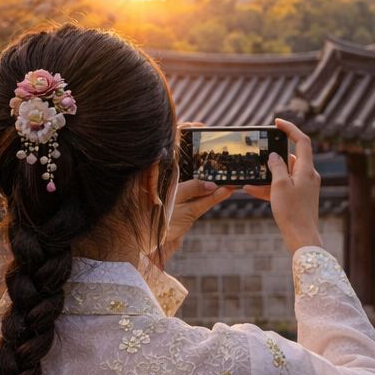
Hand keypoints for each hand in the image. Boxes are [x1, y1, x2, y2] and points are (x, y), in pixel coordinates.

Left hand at [158, 123, 233, 261]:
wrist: (143, 247)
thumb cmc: (150, 221)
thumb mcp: (171, 202)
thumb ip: (191, 190)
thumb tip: (213, 184)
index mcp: (160, 176)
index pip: (171, 150)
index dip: (183, 135)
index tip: (197, 127)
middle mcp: (171, 184)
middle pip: (189, 163)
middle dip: (204, 153)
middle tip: (216, 142)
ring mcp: (181, 197)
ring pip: (201, 181)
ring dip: (215, 174)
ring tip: (228, 164)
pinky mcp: (190, 212)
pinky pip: (207, 200)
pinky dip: (219, 195)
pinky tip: (230, 187)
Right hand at [244, 118, 322, 253]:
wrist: (301, 239)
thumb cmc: (292, 212)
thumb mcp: (280, 186)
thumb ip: (276, 167)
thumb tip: (274, 156)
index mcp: (307, 170)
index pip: (302, 141)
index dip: (290, 129)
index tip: (277, 122)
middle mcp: (308, 176)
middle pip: (291, 158)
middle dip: (273, 157)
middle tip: (259, 154)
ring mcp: (304, 188)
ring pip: (284, 174)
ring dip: (267, 175)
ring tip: (250, 176)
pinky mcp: (299, 198)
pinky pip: (282, 188)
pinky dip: (269, 187)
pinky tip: (250, 189)